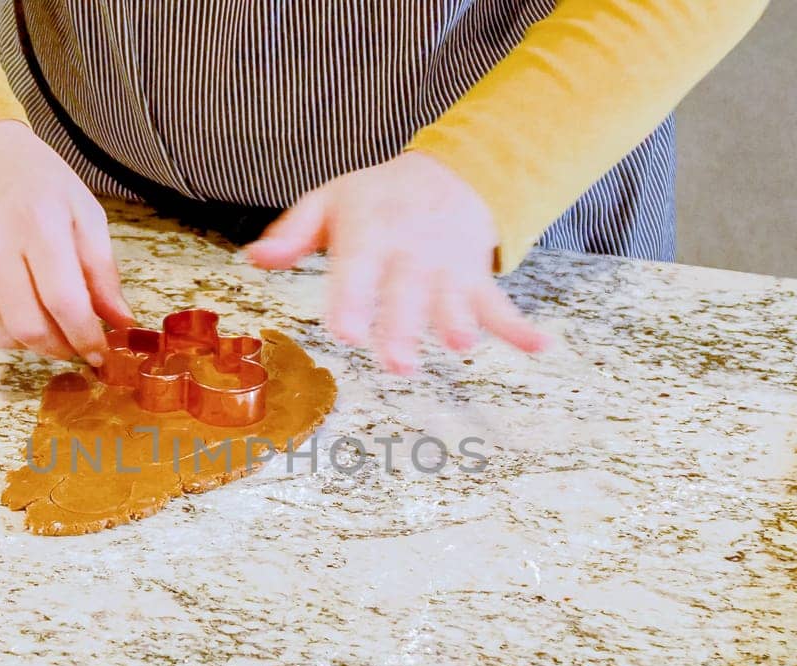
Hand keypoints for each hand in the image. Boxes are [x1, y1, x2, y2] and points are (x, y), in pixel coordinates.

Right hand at [0, 120, 130, 364]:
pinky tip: (25, 309)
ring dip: (35, 345)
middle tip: (78, 346)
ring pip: (2, 333)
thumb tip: (120, 322)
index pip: (64, 301)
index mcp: (39, 224)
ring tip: (54, 330)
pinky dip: (9, 329)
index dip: (86, 337)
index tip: (102, 353)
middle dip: (60, 349)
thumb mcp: (84, 213)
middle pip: (29, 327)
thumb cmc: (39, 182)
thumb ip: (103, 271)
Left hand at [245, 152, 546, 374]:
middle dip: (404, 328)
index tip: (347, 332)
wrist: (450, 172)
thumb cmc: (376, 199)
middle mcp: (411, 254)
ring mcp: (448, 269)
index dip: (353, 301)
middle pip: (406, 295)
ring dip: (459, 323)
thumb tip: (254, 259)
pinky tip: (542, 346)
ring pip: (453, 301)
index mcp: (370, 235)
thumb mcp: (329, 202)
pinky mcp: (476, 280)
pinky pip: (501, 304)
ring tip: (461, 346)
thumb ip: (293, 234)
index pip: (357, 270)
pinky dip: (522, 328)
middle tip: (399, 363)